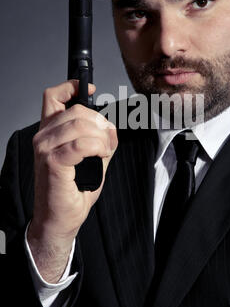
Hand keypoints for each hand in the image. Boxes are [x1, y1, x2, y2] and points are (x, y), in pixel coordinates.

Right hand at [27, 80, 116, 281]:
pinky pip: (82, 143)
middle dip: (101, 123)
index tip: (90, 89)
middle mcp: (43, 136)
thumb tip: (110, 126)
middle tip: (107, 142)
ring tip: (103, 152)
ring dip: (101, 137)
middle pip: (77, 110)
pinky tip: (100, 156)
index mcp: (49, 132)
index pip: (53, 97)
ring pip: (81, 124)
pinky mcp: (53, 162)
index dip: (72, 87)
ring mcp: (45, 148)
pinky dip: (97, 148)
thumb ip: (98, 139)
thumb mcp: (90, 158)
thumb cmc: (72, 190)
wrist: (60, 219)